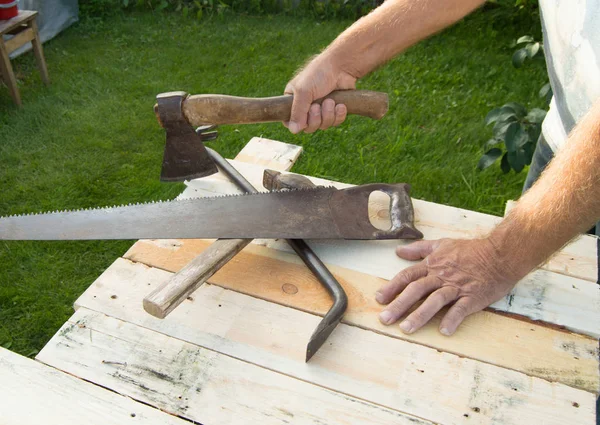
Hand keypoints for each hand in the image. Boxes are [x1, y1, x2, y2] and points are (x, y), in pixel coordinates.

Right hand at [284, 57, 356, 133]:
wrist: (341, 66)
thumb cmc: (318, 74)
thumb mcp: (303, 91)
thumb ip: (297, 111)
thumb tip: (294, 130)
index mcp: (293, 101)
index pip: (290, 122)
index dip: (298, 123)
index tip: (304, 117)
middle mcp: (306, 107)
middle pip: (308, 128)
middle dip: (315, 119)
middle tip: (317, 106)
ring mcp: (321, 110)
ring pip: (323, 126)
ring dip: (328, 115)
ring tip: (330, 101)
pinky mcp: (335, 110)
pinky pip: (335, 122)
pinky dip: (338, 115)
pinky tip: (340, 105)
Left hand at [376, 238, 521, 335]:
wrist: (500, 254)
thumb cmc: (471, 250)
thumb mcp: (442, 244)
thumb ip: (420, 249)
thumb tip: (399, 251)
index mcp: (433, 265)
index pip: (407, 276)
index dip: (392, 287)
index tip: (379, 298)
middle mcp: (441, 276)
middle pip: (416, 290)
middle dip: (399, 305)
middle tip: (385, 319)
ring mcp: (457, 287)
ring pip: (434, 301)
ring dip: (419, 315)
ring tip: (406, 328)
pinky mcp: (473, 297)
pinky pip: (461, 309)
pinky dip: (452, 319)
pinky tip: (444, 331)